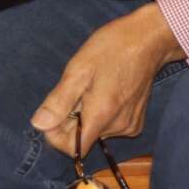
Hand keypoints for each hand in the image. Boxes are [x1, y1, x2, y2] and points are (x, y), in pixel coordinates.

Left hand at [31, 4, 183, 157]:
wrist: (149, 39)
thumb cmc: (113, 48)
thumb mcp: (79, 69)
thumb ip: (59, 101)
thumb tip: (38, 124)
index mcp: (102, 115)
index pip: (73, 148)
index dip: (56, 135)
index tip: (53, 112)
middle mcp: (119, 127)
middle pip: (83, 138)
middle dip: (71, 119)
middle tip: (77, 89)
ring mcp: (130, 126)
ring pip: (95, 131)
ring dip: (86, 115)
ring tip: (94, 86)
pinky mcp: (136, 122)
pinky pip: (109, 127)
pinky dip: (101, 114)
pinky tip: (106, 91)